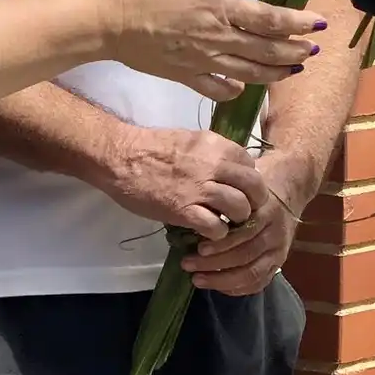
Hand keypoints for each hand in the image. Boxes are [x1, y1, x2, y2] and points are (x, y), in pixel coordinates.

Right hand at [95, 0, 323, 100]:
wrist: (105, 20)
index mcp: (219, 5)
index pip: (269, 18)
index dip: (298, 23)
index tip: (319, 25)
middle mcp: (217, 36)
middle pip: (267, 49)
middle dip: (295, 50)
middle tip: (313, 50)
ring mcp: (203, 60)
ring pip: (250, 73)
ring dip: (276, 72)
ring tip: (293, 69)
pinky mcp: (185, 76)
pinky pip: (217, 88)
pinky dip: (235, 90)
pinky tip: (244, 88)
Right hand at [98, 124, 270, 242]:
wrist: (121, 157)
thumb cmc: (152, 147)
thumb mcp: (192, 140)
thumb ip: (213, 154)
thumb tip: (230, 170)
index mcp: (217, 145)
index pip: (251, 164)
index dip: (249, 180)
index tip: (240, 189)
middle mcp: (215, 165)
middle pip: (254, 186)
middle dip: (254, 201)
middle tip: (244, 210)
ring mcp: (200, 188)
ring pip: (240, 207)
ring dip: (238, 219)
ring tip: (228, 222)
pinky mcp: (185, 210)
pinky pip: (216, 227)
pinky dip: (217, 233)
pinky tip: (210, 232)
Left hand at [182, 145, 317, 295]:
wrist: (289, 191)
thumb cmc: (256, 191)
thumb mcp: (243, 189)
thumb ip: (225, 204)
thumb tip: (192, 218)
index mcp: (267, 212)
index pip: (244, 234)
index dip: (221, 245)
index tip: (197, 248)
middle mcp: (276, 233)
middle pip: (246, 255)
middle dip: (214, 264)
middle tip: (188, 264)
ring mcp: (279, 251)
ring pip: (252, 273)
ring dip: (221, 279)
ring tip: (197, 279)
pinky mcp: (278, 264)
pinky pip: (259, 283)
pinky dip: (237, 288)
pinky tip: (217, 286)